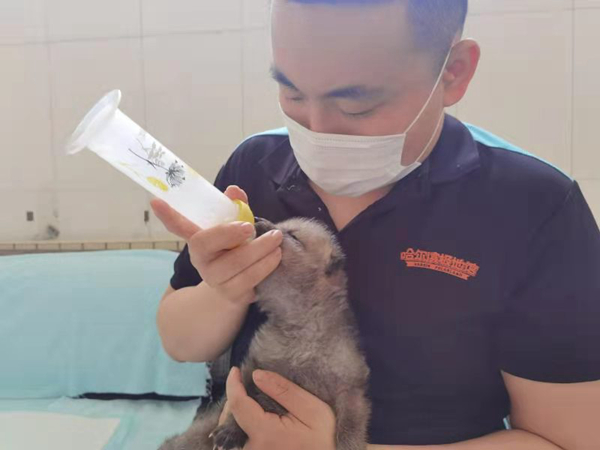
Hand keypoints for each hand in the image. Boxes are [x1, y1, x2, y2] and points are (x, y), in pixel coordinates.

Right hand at [150, 186, 282, 305]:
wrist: (237, 289)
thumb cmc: (236, 251)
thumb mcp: (235, 228)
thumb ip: (235, 209)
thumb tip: (235, 191)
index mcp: (199, 241)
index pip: (179, 226)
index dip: (168, 215)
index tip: (156, 201)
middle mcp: (202, 261)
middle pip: (208, 244)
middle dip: (231, 233)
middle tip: (252, 227)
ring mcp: (215, 279)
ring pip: (235, 264)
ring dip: (260, 250)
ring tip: (276, 239)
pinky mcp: (232, 294)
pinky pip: (249, 280)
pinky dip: (265, 267)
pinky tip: (276, 257)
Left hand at [224, 366, 336, 449]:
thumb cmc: (326, 441)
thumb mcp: (313, 411)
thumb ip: (285, 391)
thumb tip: (257, 375)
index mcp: (265, 434)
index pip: (238, 405)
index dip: (233, 384)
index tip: (236, 370)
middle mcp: (252, 449)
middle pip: (229, 419)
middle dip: (234, 398)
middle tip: (244, 384)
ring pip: (229, 432)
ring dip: (234, 413)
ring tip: (247, 400)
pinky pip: (235, 442)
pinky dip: (238, 426)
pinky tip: (250, 418)